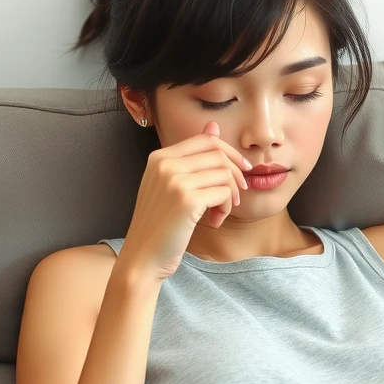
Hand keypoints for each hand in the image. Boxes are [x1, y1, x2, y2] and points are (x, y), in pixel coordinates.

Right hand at [117, 120, 251, 282]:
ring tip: (220, 213)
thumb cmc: (160, 226)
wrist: (143, 258)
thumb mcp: (171, 186)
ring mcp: (175, 181)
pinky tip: (214, 221)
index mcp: (159, 158)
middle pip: (219, 153)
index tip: (240, 171)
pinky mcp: (187, 200)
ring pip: (224, 173)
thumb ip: (192, 158)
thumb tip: (214, 125)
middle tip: (236, 196)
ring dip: (230, 195)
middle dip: (235, 174)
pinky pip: (223, 192)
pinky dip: (226, 208)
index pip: (206, 139)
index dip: (229, 153)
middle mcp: (165, 164)